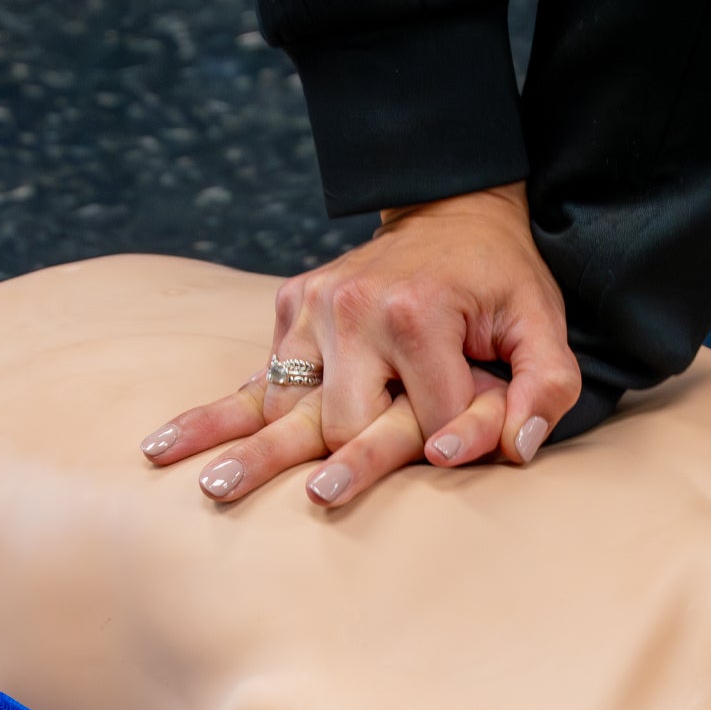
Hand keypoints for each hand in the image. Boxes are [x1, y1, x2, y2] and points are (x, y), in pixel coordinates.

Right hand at [138, 182, 583, 506]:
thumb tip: (517, 449)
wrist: (449, 208)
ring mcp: (312, 306)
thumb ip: (546, 385)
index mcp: (418, 313)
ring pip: (285, 406)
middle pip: (342, 423)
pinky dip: (219, 415)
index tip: (452, 460)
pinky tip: (164, 445)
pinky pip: (261, 376)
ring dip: (255, 451)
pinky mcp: (288, 305)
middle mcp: (354, 309)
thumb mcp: (542, 322)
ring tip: (207, 489)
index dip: (451, 445)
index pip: (429, 417)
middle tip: (322, 501)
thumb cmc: (501, 278)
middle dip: (348, 463)